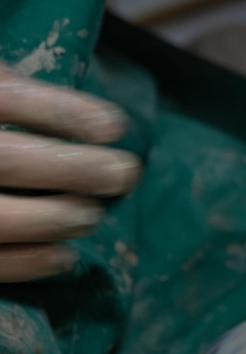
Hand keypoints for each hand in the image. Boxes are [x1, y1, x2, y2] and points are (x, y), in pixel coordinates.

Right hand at [0, 67, 140, 281]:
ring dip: (57, 219)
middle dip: (76, 169)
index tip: (116, 126)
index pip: (7, 96)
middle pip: (8, 160)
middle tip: (125, 174)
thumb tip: (92, 120)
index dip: (64, 111)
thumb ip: (10, 90)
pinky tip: (65, 258)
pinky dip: (26, 264)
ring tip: (94, 215)